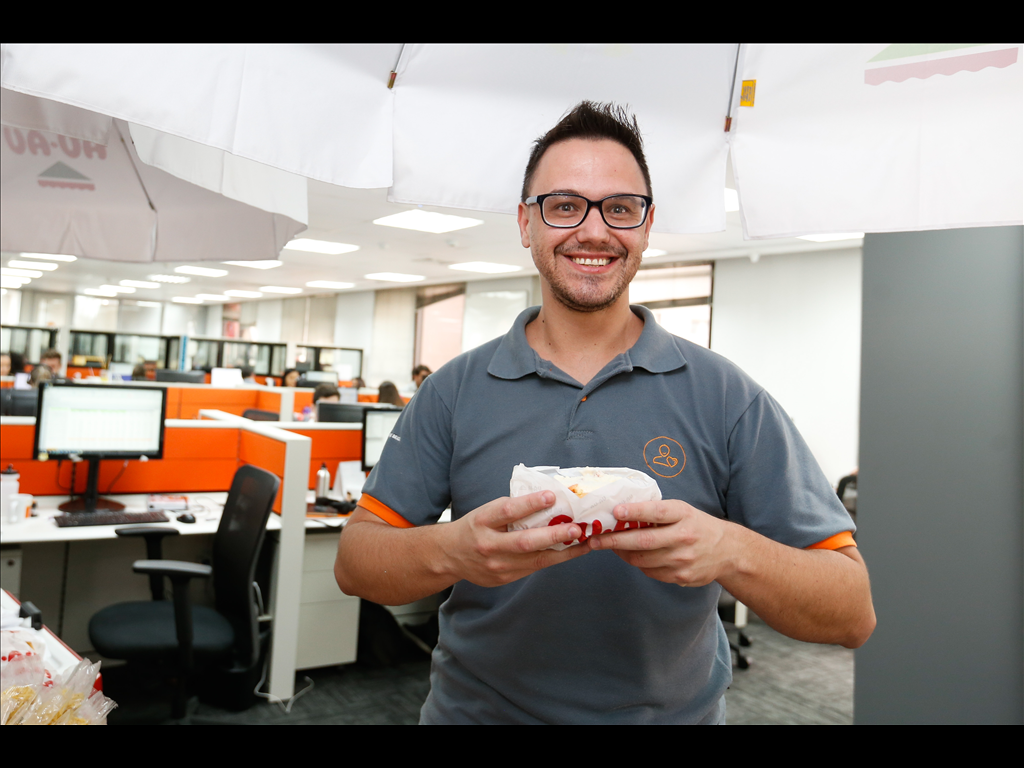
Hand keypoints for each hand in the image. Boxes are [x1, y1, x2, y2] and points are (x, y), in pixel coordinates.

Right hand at [445, 491, 589, 586]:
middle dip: (553, 536)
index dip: (529, 503)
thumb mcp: (486, 512)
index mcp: (482, 521)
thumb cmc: (474, 527)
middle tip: (577, 528)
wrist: (450, 555)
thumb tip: (547, 500)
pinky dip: (554, 559)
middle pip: (524, 542)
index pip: (507, 511)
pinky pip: (533, 568)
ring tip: (585, 542)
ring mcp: (496, 566)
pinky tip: (571, 552)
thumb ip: (511, 509)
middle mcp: (488, 545)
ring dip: (563, 552)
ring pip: (534, 560)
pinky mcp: (504, 578)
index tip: (551, 496)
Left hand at [588, 499, 732, 586]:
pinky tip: (633, 556)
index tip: (615, 511)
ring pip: (642, 559)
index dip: (635, 511)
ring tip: (610, 546)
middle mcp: (684, 537)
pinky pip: (650, 572)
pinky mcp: (681, 576)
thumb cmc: (697, 526)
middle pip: (643, 541)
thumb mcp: (682, 511)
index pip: (656, 512)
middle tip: (594, 539)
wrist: (728, 552)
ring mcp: (682, 559)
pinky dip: (638, 564)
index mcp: (684, 515)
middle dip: (615, 541)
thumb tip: (620, 513)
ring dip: (622, 554)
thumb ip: (656, 512)